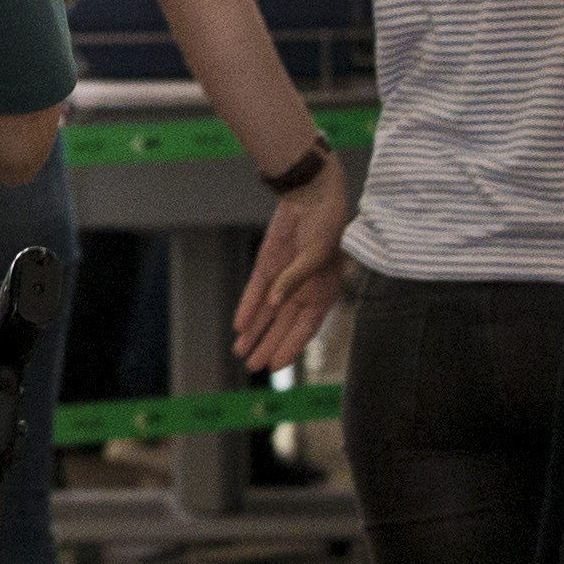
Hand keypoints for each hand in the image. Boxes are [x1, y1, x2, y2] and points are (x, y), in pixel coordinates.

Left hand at [233, 167, 351, 373]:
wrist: (310, 196)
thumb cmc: (324, 226)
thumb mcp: (314, 256)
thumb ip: (294, 281)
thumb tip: (276, 304)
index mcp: (322, 295)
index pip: (304, 330)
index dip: (290, 348)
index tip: (275, 366)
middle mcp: (301, 292)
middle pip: (281, 326)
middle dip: (266, 346)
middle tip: (251, 366)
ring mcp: (282, 280)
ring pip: (266, 313)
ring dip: (253, 332)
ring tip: (239, 352)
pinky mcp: (267, 267)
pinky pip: (254, 292)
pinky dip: (247, 308)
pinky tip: (238, 325)